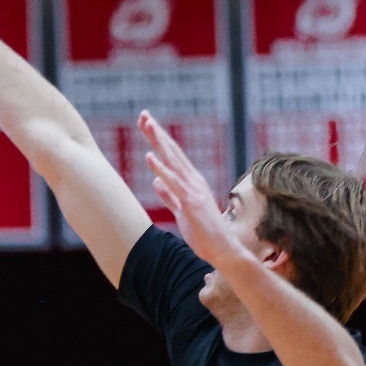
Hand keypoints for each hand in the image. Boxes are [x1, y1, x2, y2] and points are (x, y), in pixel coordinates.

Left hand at [139, 111, 245, 267]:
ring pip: (173, 161)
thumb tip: (156, 182)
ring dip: (159, 143)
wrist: (222, 251)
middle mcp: (193, 181)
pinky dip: (161, 169)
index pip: (172, 156)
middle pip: (172, 152)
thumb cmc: (204, 233)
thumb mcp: (180, 211)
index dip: (159, 139)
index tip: (146, 124)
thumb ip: (169, 195)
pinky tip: (150, 157)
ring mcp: (193, 190)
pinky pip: (174, 183)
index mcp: (190, 182)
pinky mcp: (191, 202)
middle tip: (143, 114)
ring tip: (147, 125)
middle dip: (157, 133)